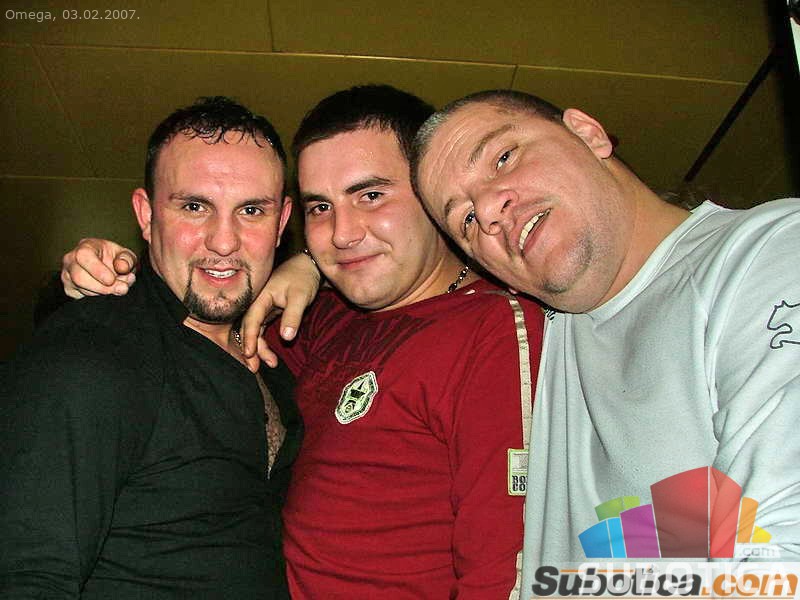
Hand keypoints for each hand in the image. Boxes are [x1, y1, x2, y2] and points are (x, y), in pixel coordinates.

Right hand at [61, 238, 138, 298]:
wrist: (109, 267)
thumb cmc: (116, 259)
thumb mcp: (126, 255)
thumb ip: (127, 259)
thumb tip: (122, 267)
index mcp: (84, 247)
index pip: (83, 257)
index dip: (98, 271)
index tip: (112, 280)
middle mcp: (71, 260)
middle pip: (80, 278)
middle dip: (103, 287)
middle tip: (122, 288)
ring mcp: (67, 275)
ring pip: (82, 290)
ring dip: (104, 292)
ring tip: (120, 287)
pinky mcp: (69, 289)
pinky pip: (81, 298)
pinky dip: (98, 297)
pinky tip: (108, 291)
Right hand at [240, 252, 320, 370]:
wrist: (309, 267)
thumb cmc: (303, 278)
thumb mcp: (300, 297)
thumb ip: (292, 316)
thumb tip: (286, 337)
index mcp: (261, 296)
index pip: (251, 320)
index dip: (249, 338)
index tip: (249, 354)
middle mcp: (257, 303)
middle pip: (248, 328)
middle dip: (250, 348)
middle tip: (254, 368)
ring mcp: (261, 308)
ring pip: (254, 331)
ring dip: (258, 348)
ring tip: (269, 364)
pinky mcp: (267, 312)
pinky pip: (260, 330)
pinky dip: (263, 343)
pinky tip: (271, 356)